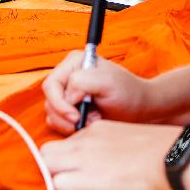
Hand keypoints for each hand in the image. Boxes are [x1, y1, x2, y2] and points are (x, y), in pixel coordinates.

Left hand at [40, 120, 179, 189]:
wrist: (173, 157)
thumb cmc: (161, 152)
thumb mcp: (128, 138)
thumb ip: (110, 145)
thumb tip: (107, 160)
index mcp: (96, 129)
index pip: (65, 142)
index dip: (67, 158)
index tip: (77, 169)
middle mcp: (85, 140)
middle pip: (47, 151)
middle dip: (52, 166)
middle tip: (68, 181)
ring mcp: (83, 158)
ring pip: (47, 165)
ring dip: (55, 178)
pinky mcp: (88, 178)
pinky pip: (58, 184)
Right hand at [42, 50, 156, 133]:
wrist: (139, 108)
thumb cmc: (127, 91)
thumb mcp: (108, 81)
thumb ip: (83, 81)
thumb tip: (67, 95)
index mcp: (73, 62)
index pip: (51, 84)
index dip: (60, 103)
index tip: (76, 116)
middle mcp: (67, 76)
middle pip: (49, 101)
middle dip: (65, 116)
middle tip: (86, 121)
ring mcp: (68, 94)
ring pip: (52, 114)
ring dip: (70, 123)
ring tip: (94, 120)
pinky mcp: (70, 110)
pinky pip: (59, 122)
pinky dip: (72, 127)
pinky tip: (91, 123)